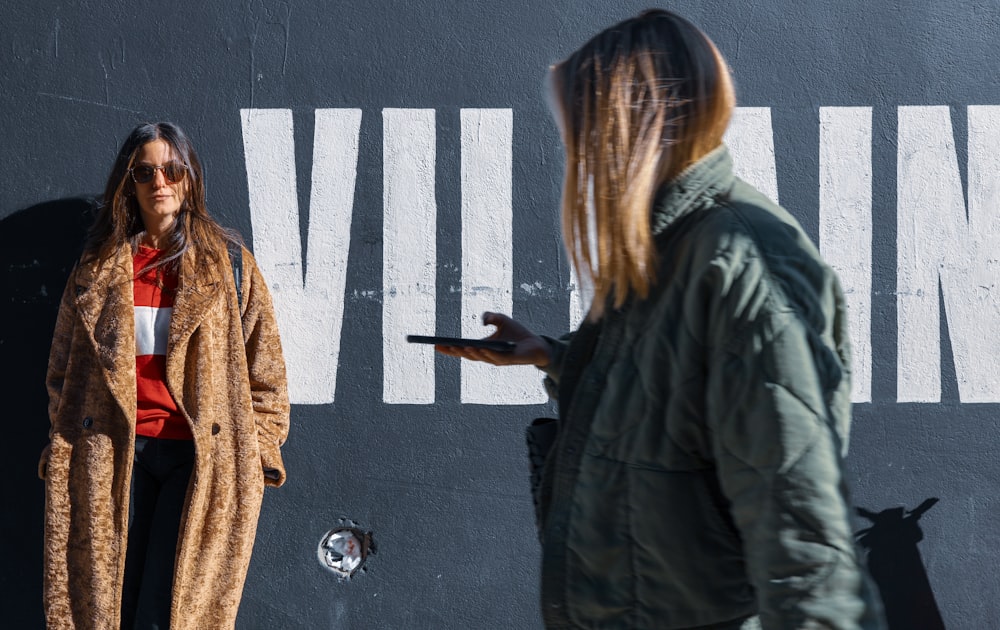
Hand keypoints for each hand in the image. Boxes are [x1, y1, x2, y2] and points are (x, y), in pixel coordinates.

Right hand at [435, 312, 550, 366]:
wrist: (536, 343)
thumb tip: (483, 320)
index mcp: (482, 347)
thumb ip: (491, 317)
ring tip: (459, 347)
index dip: (449, 348)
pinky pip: (495, 357)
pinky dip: (486, 353)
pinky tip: (480, 348)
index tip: (435, 344)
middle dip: (454, 351)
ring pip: (479, 357)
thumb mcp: (502, 320)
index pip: (463, 348)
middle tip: (441, 347)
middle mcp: (487, 355)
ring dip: (469, 353)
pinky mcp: (507, 360)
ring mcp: (496, 359)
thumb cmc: (517, 334)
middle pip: (467, 355)